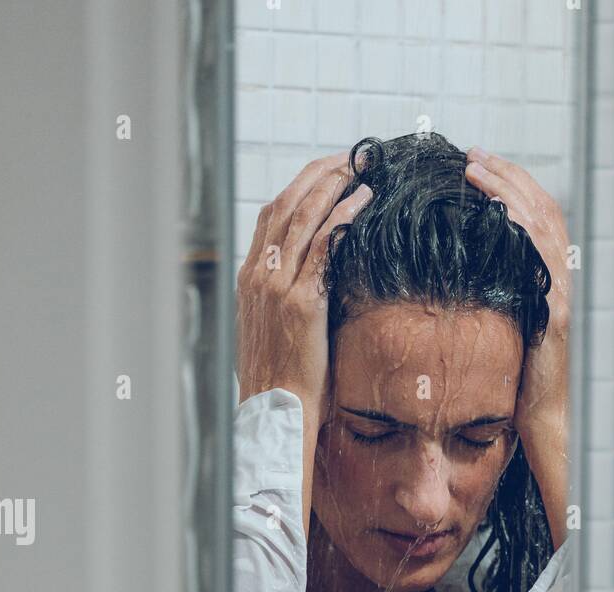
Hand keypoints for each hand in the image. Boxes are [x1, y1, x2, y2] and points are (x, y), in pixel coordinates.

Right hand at [236, 153, 371, 527]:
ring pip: (305, 217)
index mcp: (250, 278)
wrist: (276, 413)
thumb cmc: (282, 382)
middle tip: (351, 156)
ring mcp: (277, 286)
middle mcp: (258, 274)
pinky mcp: (301, 301)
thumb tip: (314, 285)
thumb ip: (289, 301)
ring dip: (334, 186)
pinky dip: (343, 218)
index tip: (328, 170)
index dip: (301, 186)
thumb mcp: (278, 333)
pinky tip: (363, 202)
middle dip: (319, 175)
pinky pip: (324, 247)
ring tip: (362, 168)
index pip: (273, 215)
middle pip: (287, 205)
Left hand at [464, 148, 569, 547]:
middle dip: (508, 178)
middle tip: (472, 156)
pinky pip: (541, 257)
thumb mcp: (507, 346)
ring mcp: (562, 296)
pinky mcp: (556, 313)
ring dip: (509, 190)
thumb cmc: (525, 400)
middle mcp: (560, 286)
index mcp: (548, 289)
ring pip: (543, 225)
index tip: (476, 171)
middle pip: (543, 211)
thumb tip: (460, 292)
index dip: (510, 192)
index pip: (536, 225)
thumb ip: (495, 315)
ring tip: (475, 167)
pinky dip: (520, 225)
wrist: (554, 436)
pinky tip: (494, 208)